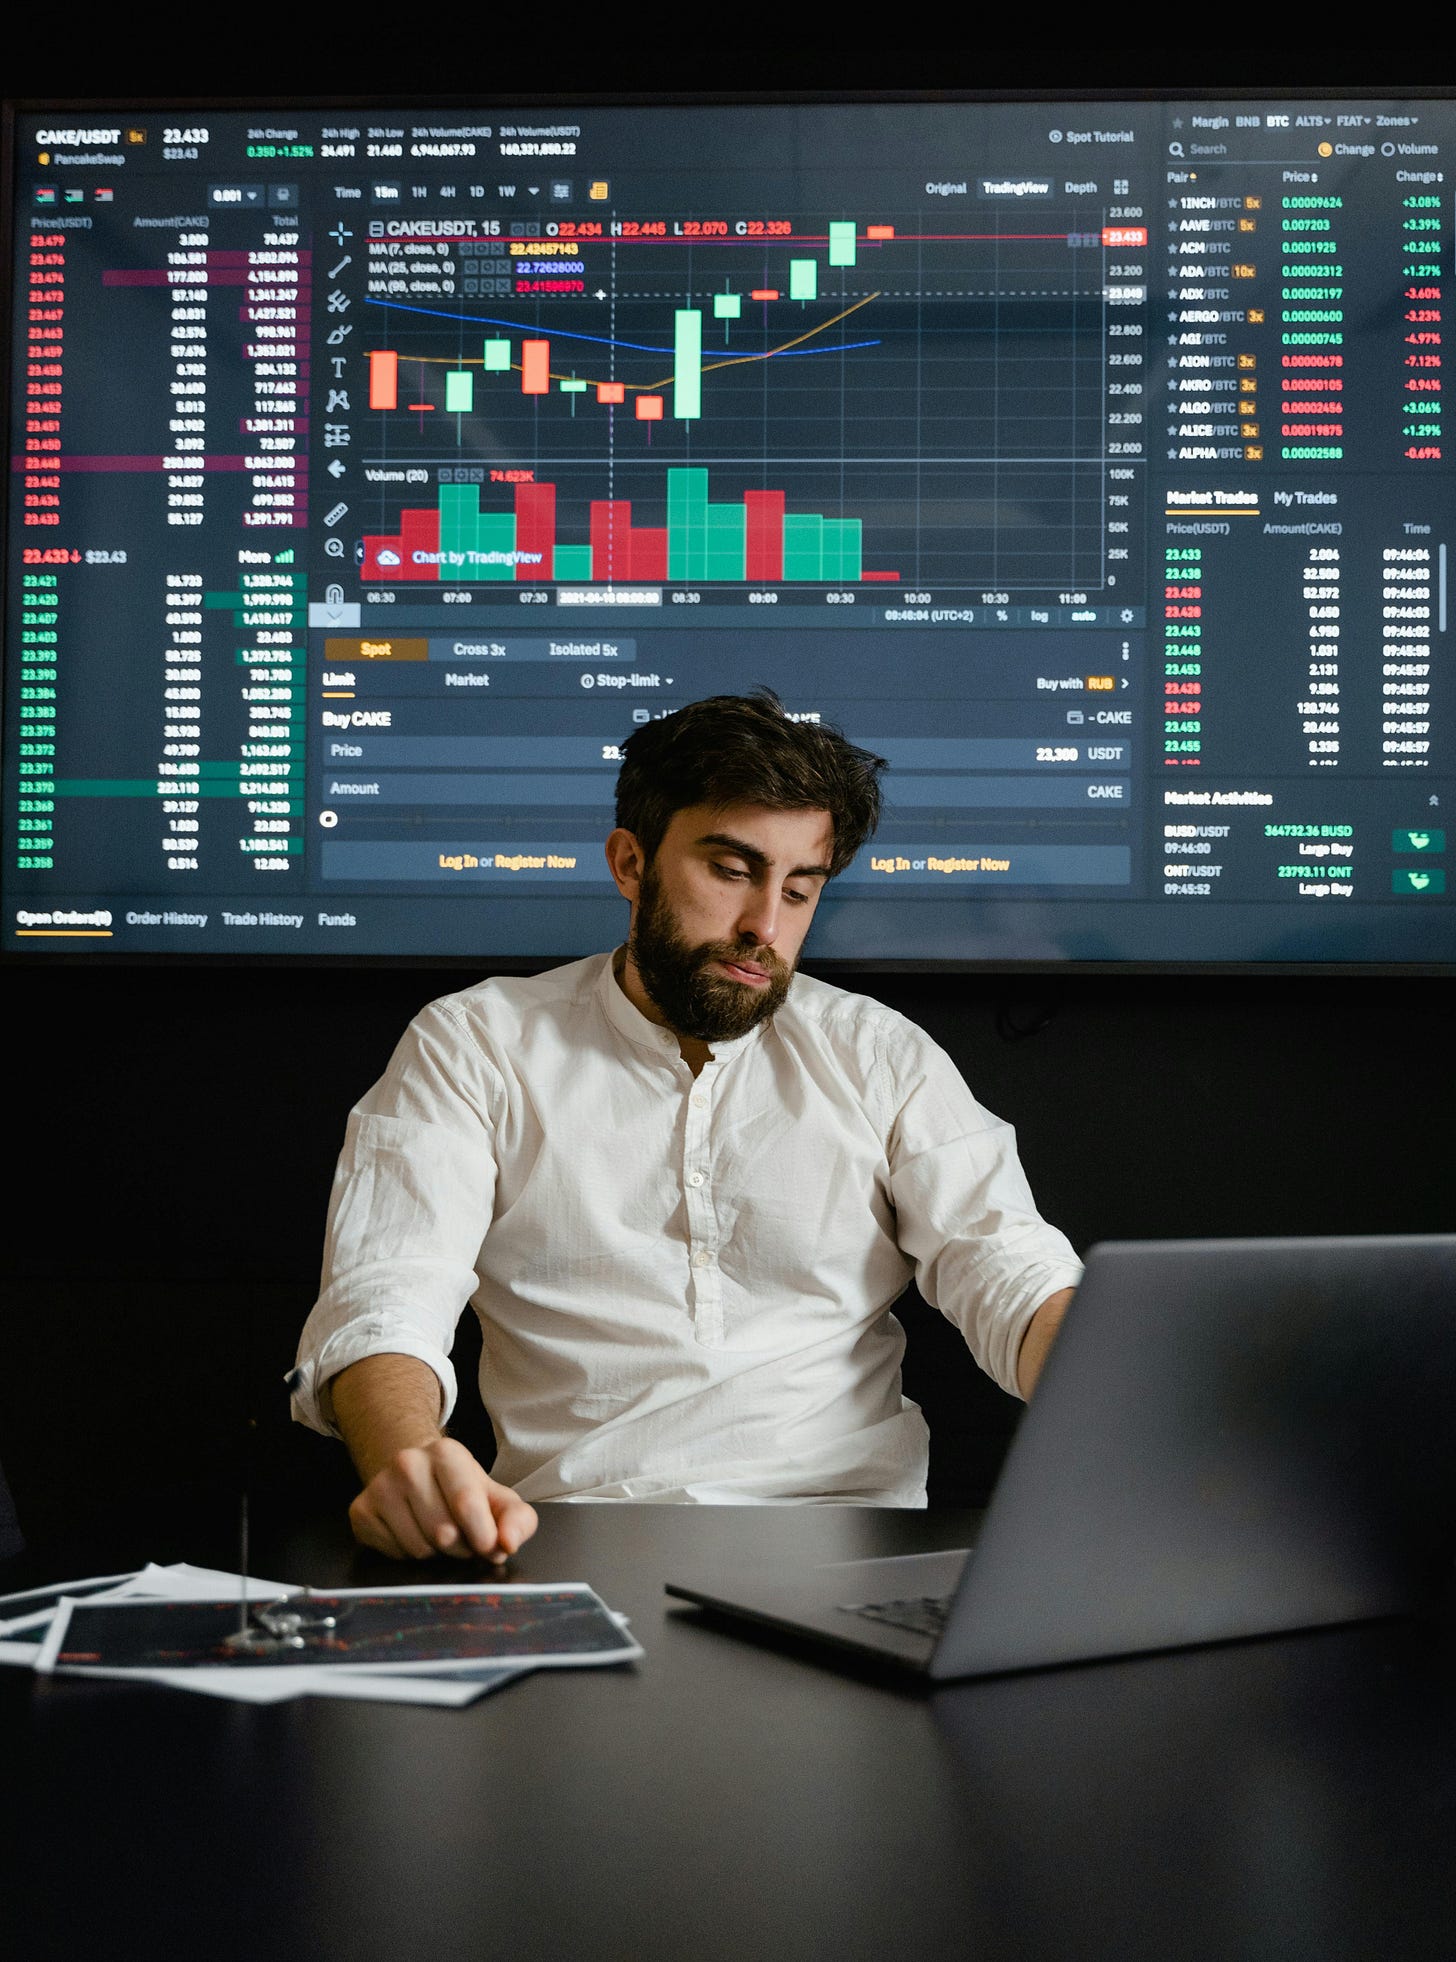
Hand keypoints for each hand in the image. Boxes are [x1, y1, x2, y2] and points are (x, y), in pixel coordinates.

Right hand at [348, 1436, 538, 1562]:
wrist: (415, 1472)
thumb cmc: (461, 1490)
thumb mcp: (498, 1498)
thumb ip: (517, 1520)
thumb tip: (509, 1544)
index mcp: (447, 1453)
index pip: (466, 1504)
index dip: (483, 1536)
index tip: (489, 1547)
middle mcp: (408, 1463)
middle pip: (442, 1533)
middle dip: (460, 1547)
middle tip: (462, 1536)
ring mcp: (380, 1486)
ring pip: (418, 1549)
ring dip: (435, 1553)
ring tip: (437, 1532)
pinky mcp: (360, 1510)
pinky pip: (394, 1555)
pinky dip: (409, 1554)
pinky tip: (413, 1533)